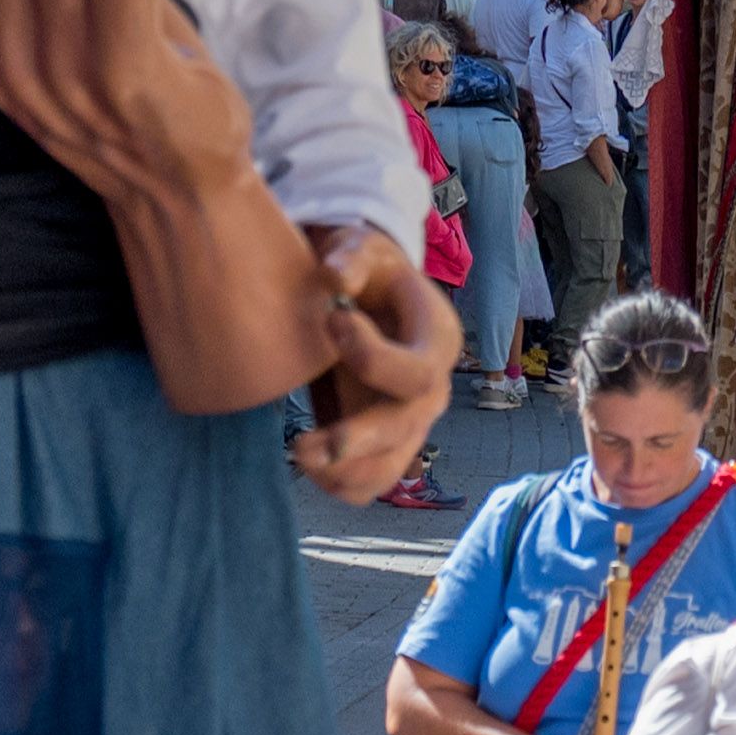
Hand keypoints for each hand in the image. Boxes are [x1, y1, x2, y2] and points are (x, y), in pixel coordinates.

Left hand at [289, 225, 455, 502]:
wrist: (366, 301)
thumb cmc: (367, 273)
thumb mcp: (364, 250)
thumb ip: (352, 258)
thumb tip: (334, 275)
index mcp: (437, 340)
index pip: (419, 370)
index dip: (374, 356)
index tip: (333, 320)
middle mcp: (432, 389)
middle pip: (406, 427)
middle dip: (355, 439)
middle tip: (302, 443)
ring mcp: (411, 423)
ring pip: (388, 467)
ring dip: (342, 472)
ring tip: (297, 452)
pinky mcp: (385, 446)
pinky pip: (369, 484)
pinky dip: (338, 484)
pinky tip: (306, 463)